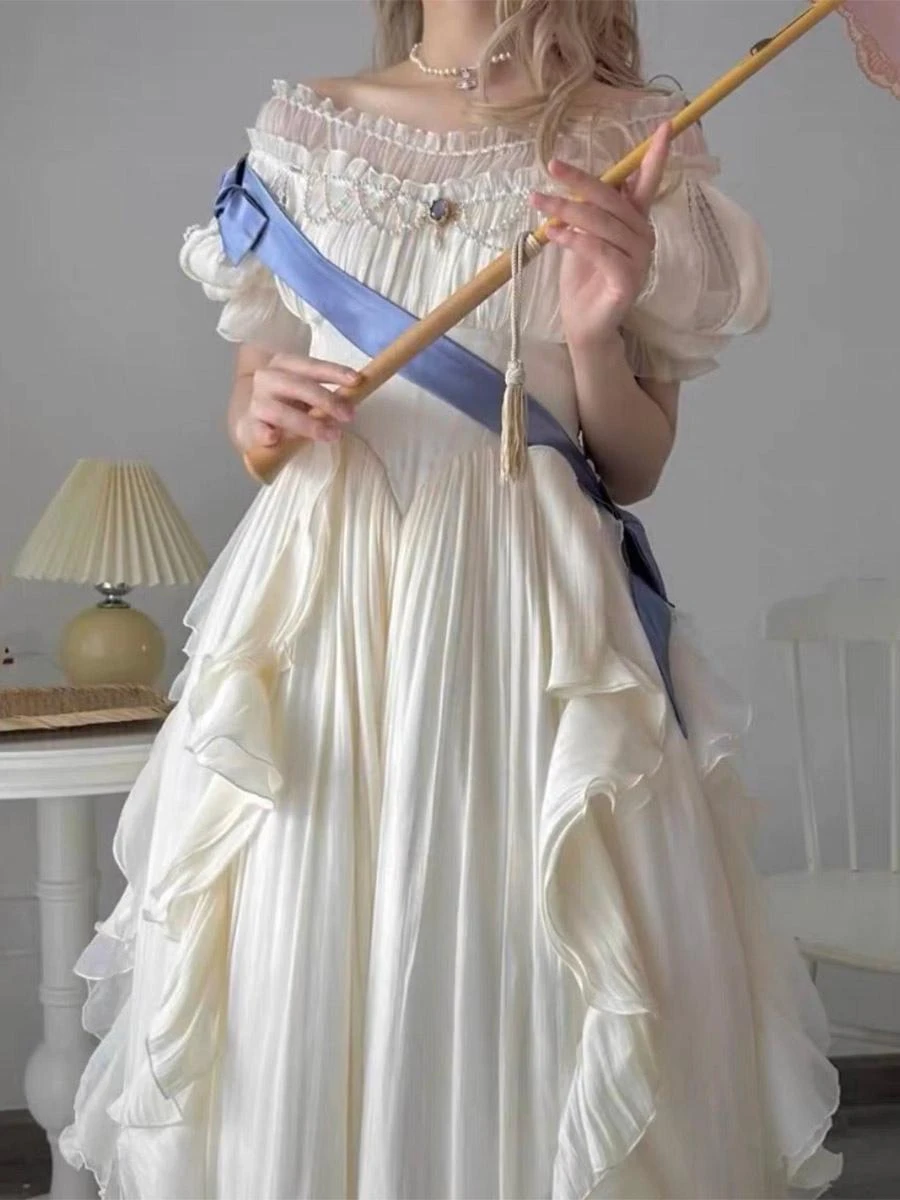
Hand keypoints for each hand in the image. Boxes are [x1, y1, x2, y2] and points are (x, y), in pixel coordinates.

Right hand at [235, 352, 359, 453]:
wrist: (251, 418)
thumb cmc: (286, 403)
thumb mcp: (303, 392)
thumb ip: (324, 395)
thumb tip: (352, 403)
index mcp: (283, 364)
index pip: (310, 365)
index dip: (333, 371)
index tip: (356, 381)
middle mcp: (267, 379)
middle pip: (297, 385)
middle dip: (326, 400)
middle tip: (349, 415)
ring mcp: (256, 402)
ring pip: (280, 411)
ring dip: (307, 423)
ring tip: (331, 435)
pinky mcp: (249, 426)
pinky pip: (256, 430)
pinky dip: (264, 433)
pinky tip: (273, 439)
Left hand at [528, 121, 671, 348]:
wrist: (584, 325)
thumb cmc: (583, 279)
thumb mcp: (582, 236)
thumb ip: (587, 211)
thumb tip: (575, 182)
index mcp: (635, 221)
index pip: (647, 183)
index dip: (655, 156)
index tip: (666, 125)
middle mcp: (643, 236)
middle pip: (613, 199)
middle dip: (581, 180)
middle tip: (553, 165)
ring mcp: (639, 258)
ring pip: (602, 223)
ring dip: (567, 209)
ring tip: (538, 201)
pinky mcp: (628, 279)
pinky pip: (600, 250)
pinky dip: (575, 239)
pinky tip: (553, 232)